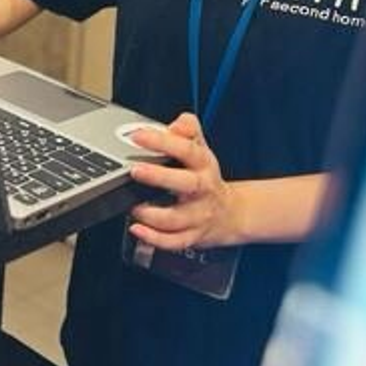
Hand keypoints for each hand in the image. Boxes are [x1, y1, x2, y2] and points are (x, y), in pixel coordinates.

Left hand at [126, 113, 246, 250]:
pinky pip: (174, 241)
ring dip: (152, 214)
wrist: (232, 213)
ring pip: (176, 218)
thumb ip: (188, 130)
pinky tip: (138, 229)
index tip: (139, 136)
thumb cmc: (206, 178)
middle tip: (136, 170)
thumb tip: (176, 123)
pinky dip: (154, 238)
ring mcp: (198, 215)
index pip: (186, 149)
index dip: (163, 141)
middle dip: (159, 177)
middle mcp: (203, 189)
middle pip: (185, 184)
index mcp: (204, 164)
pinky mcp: (193, 236)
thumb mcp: (201, 149)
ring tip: (133, 206)